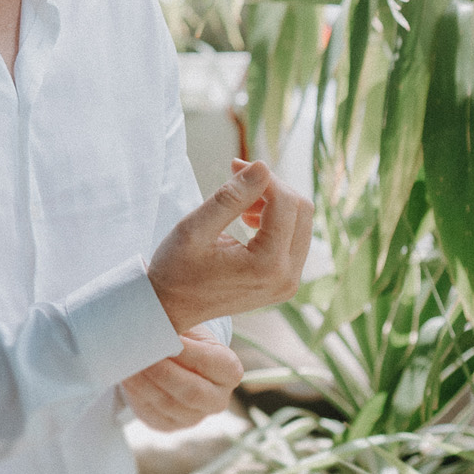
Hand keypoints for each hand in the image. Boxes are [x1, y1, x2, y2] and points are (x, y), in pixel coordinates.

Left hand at [122, 334, 243, 431]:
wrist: (178, 362)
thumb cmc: (186, 340)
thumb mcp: (190, 329)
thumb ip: (178, 328)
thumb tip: (156, 328)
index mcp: (230, 372)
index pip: (210, 362)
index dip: (185, 350)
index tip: (162, 335)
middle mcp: (217, 400)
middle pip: (192, 391)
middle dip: (162, 371)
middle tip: (141, 352)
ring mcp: (194, 417)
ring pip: (167, 404)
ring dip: (144, 382)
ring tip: (128, 361)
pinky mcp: (169, 425)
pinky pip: (151, 412)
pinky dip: (136, 393)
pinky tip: (127, 376)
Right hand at [147, 159, 314, 333]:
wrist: (170, 309)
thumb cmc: (175, 270)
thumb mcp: (195, 228)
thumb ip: (230, 197)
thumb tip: (262, 166)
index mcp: (266, 266)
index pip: (285, 202)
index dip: (264, 177)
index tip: (235, 165)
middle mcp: (286, 278)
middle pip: (302, 211)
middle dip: (273, 187)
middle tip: (238, 177)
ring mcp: (288, 283)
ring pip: (302, 223)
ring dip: (276, 203)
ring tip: (241, 204)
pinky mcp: (284, 283)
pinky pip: (295, 239)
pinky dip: (277, 221)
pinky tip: (249, 220)